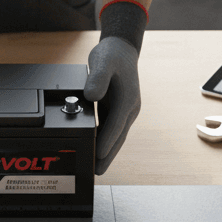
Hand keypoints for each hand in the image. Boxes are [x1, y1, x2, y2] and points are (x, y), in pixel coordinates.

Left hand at [83, 36, 140, 175]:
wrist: (121, 49)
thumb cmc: (112, 55)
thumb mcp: (104, 62)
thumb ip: (98, 78)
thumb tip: (92, 96)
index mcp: (128, 99)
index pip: (116, 124)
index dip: (107, 141)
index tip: (99, 154)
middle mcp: (128, 108)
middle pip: (118, 136)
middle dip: (108, 155)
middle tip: (98, 172)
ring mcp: (123, 111)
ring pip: (115, 136)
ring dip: (106, 152)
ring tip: (95, 167)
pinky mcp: (116, 110)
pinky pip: (110, 129)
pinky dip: (103, 141)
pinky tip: (93, 150)